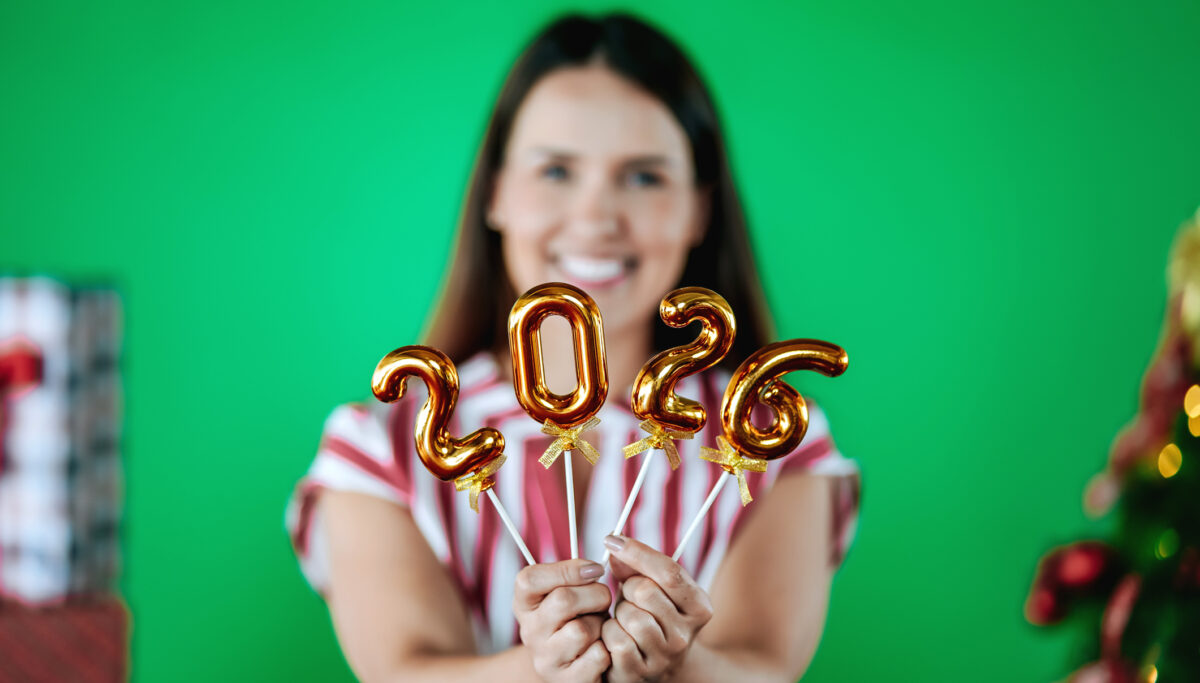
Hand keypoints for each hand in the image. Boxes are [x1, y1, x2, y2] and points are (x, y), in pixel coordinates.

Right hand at [513, 559, 611, 681]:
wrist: (567, 664)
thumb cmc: (572, 618)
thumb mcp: (563, 591)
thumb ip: (573, 573)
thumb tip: (595, 568)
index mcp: (524, 603)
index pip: (530, 578)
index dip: (569, 569)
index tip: (594, 570)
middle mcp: (529, 632)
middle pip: (563, 600)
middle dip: (595, 594)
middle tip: (602, 599)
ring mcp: (545, 659)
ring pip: (581, 631)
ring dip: (600, 625)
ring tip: (598, 626)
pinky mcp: (566, 680)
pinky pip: (597, 656)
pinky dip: (606, 650)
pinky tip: (600, 647)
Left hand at [601, 535, 712, 682]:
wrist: (658, 666)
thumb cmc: (652, 616)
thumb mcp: (653, 587)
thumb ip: (636, 566)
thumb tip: (614, 544)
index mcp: (699, 607)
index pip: (669, 572)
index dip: (637, 552)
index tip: (611, 538)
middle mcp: (686, 634)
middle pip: (645, 591)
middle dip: (628, 589)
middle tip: (630, 597)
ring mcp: (664, 657)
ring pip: (630, 616)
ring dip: (619, 613)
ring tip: (624, 619)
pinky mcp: (640, 673)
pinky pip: (616, 641)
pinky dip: (609, 634)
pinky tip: (615, 636)